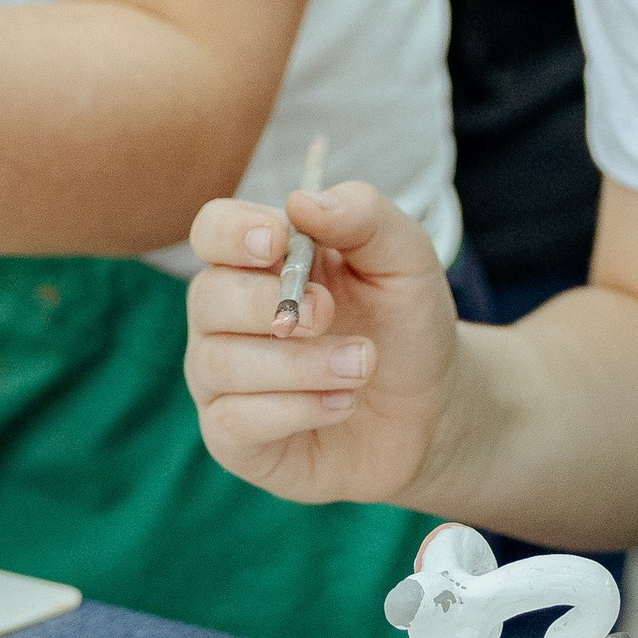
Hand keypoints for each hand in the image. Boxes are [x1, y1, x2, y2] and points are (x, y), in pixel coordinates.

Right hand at [183, 175, 459, 509]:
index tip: (278, 243)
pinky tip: (342, 403)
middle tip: (329, 313)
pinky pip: (235, 420)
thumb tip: (301, 200)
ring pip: (220, 362)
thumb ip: (364, 217)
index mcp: (263, 260)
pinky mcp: (233, 437)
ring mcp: (223, 377)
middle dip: (270, 304)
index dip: (233, 233)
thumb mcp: (406, 260)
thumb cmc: (406, 326)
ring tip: (362, 365)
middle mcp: (228, 315)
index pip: (213, 230)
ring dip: (299, 364)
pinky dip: (296, 410)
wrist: (430, 411)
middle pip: (207, 295)